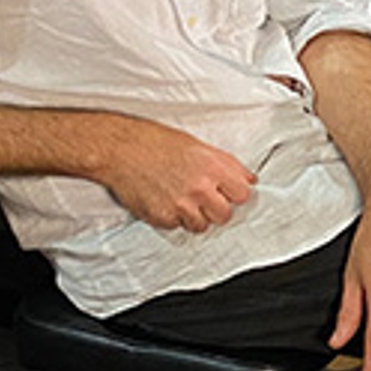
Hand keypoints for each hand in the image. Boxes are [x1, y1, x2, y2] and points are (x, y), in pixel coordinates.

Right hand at [87, 119, 258, 231]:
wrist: (120, 149)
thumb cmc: (156, 142)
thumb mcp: (198, 145)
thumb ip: (227, 164)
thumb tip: (249, 179)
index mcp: (212, 167)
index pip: (242, 195)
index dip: (234, 194)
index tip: (227, 192)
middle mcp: (199, 188)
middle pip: (224, 215)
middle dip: (216, 209)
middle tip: (203, 198)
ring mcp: (180, 205)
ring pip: (201, 226)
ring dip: (195, 216)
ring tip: (181, 198)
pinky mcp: (163, 218)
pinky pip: (177, 227)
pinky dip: (173, 218)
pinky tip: (165, 200)